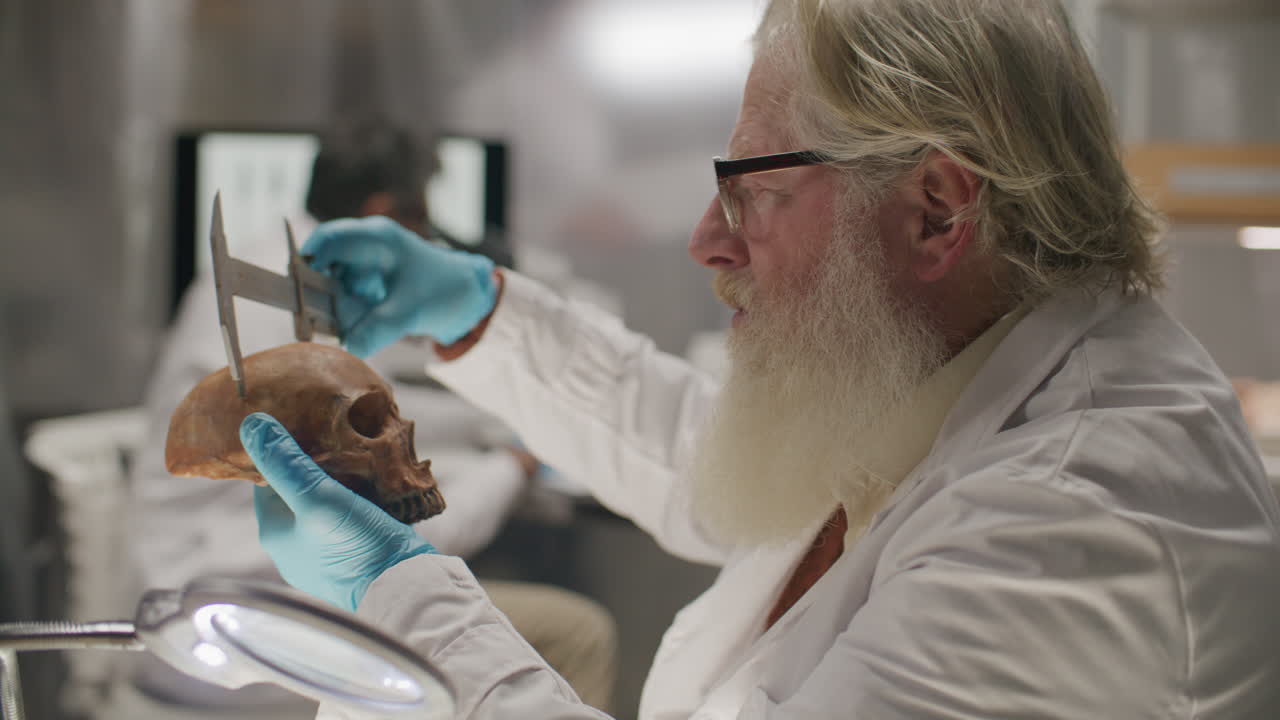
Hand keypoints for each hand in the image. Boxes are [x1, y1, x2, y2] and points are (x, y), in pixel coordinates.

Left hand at [241, 412, 436, 611]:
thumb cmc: (355, 545)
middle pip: (297, 490)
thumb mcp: (317, 498)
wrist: (404, 586)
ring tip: (356, 452)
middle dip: (314, 464)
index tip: (302, 426)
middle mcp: (295, 546)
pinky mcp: (354, 552)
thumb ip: (285, 463)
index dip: (281, 453)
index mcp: (274, 534)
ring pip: (325, 501)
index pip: (265, 481)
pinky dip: (358, 496)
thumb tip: (251, 425)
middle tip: (334, 434)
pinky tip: (373, 480)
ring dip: (338, 479)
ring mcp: (324, 552)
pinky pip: (348, 514)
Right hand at [303, 216, 497, 356]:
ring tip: (365, 322)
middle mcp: (366, 248)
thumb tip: (347, 347)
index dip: (308, 258)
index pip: (330, 239)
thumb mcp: (412, 312)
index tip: (296, 286)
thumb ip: (378, 329)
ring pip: (334, 287)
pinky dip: (351, 315)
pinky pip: (346, 301)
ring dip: (340, 310)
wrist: (469, 296)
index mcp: (378, 239)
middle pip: (326, 266)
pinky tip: (371, 323)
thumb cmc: (445, 290)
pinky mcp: (367, 285)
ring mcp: (366, 265)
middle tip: (323, 321)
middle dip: (323, 295)